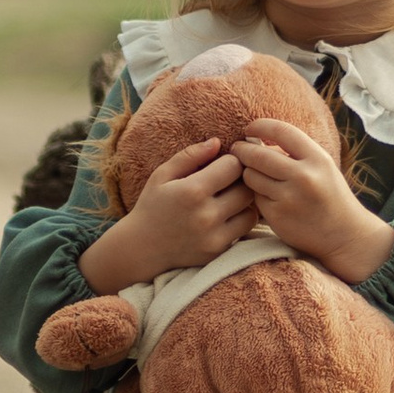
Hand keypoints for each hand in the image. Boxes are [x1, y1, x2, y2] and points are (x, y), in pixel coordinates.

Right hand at [82, 136, 255, 291]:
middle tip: (231, 179)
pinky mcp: (219, 250)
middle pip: (246, 188)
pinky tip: (227, 213)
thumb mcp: (163, 174)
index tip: (222, 163)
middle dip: (241, 180)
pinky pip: (245, 229)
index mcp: (192, 191)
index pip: (233, 166)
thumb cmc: (152, 206)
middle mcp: (206, 215)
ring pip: (251, 210)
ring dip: (245, 200)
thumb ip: (190, 155)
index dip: (230, 160)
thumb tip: (217, 142)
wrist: (142, 248)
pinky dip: (241, 219)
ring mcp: (214, 236)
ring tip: (231, 196)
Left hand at [232, 118, 393, 284]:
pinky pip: (255, 197)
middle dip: (242, 149)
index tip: (250, 128)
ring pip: (251, 176)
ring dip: (248, 173)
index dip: (260, 126)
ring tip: (255, 174)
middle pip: (257, 155)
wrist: (345, 235)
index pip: (281, 131)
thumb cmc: (330, 196)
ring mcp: (289, 198)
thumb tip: (254, 138)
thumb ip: (295, 152)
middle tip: (237, 149)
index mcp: (317, 159)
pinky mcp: (277, 216)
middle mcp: (304, 177)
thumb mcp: (322, 167)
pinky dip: (257, 195)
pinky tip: (268, 197)